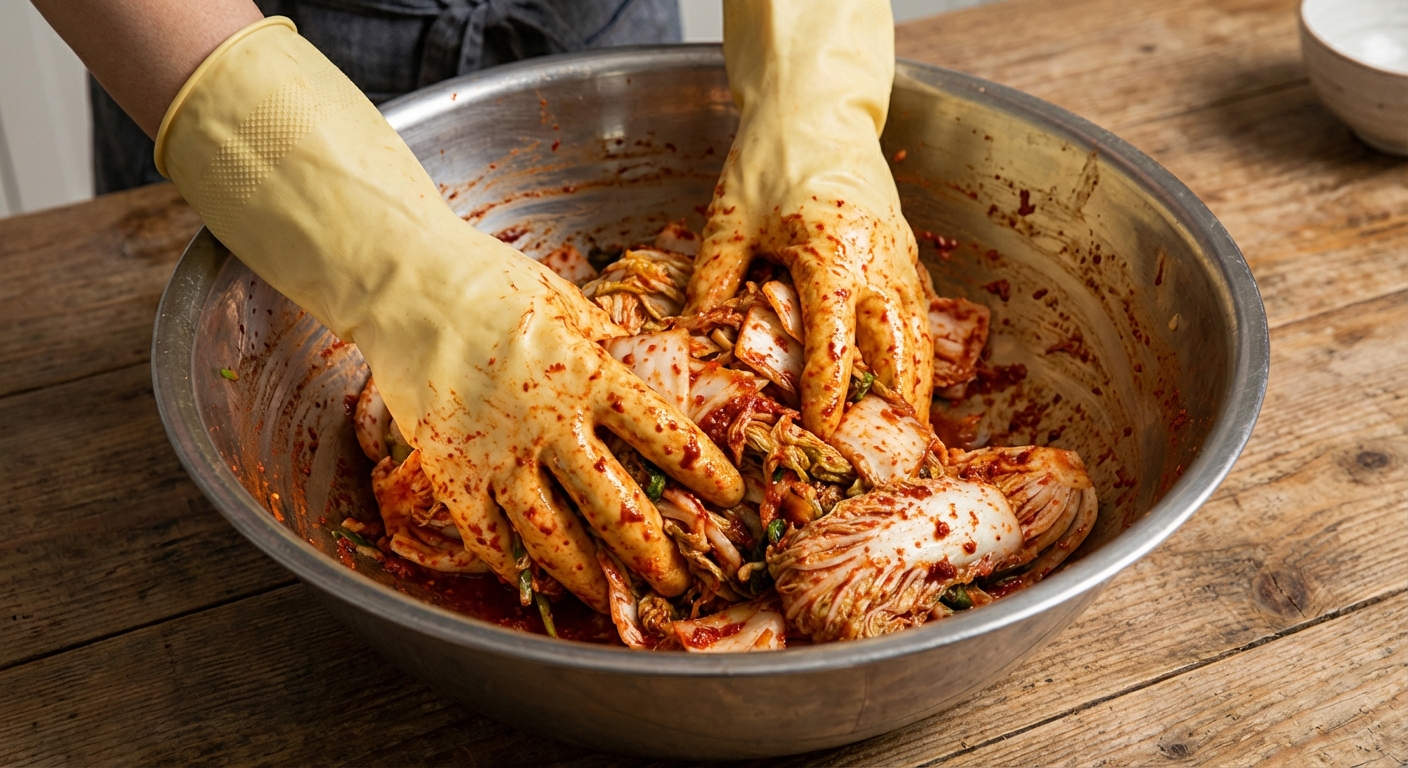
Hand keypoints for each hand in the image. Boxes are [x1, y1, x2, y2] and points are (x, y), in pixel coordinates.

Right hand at [156, 19, 743, 610]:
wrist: (406, 286)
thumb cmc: (490, 282)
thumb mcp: (565, 300)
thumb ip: (603, 342)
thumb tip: (639, 363)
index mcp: (587, 375)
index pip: (661, 433)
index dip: (701, 469)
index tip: (730, 495)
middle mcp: (549, 423)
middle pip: (614, 505)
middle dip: (653, 551)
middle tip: (679, 580)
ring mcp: (497, 454)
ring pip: (552, 535)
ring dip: (589, 574)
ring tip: (613, 598)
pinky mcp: (451, 472)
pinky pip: (487, 536)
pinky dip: (514, 566)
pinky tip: (536, 585)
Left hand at [684, 0, 933, 437]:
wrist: (818, 106)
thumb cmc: (770, 157)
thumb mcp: (728, 218)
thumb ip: (713, 279)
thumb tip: (687, 338)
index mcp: (830, 253)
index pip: (833, 342)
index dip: (828, 395)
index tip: (825, 435)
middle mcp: (875, 261)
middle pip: (898, 351)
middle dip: (896, 407)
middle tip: (892, 459)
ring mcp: (898, 257)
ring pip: (918, 338)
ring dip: (916, 389)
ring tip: (912, 440)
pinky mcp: (904, 253)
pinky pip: (918, 316)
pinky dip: (918, 356)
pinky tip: (909, 389)